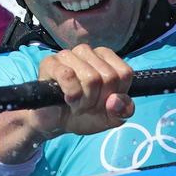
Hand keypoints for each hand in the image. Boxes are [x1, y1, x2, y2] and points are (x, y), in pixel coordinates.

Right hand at [0, 46, 134, 163]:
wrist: (55, 123)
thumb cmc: (84, 115)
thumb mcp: (110, 117)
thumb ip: (123, 110)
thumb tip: (116, 101)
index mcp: (107, 59)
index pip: (124, 73)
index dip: (115, 95)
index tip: (103, 103)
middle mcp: (88, 52)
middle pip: (108, 77)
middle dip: (98, 100)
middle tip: (87, 106)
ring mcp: (68, 55)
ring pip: (91, 77)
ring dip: (84, 100)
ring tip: (76, 103)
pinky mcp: (50, 63)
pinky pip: (68, 76)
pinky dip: (71, 95)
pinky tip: (66, 99)